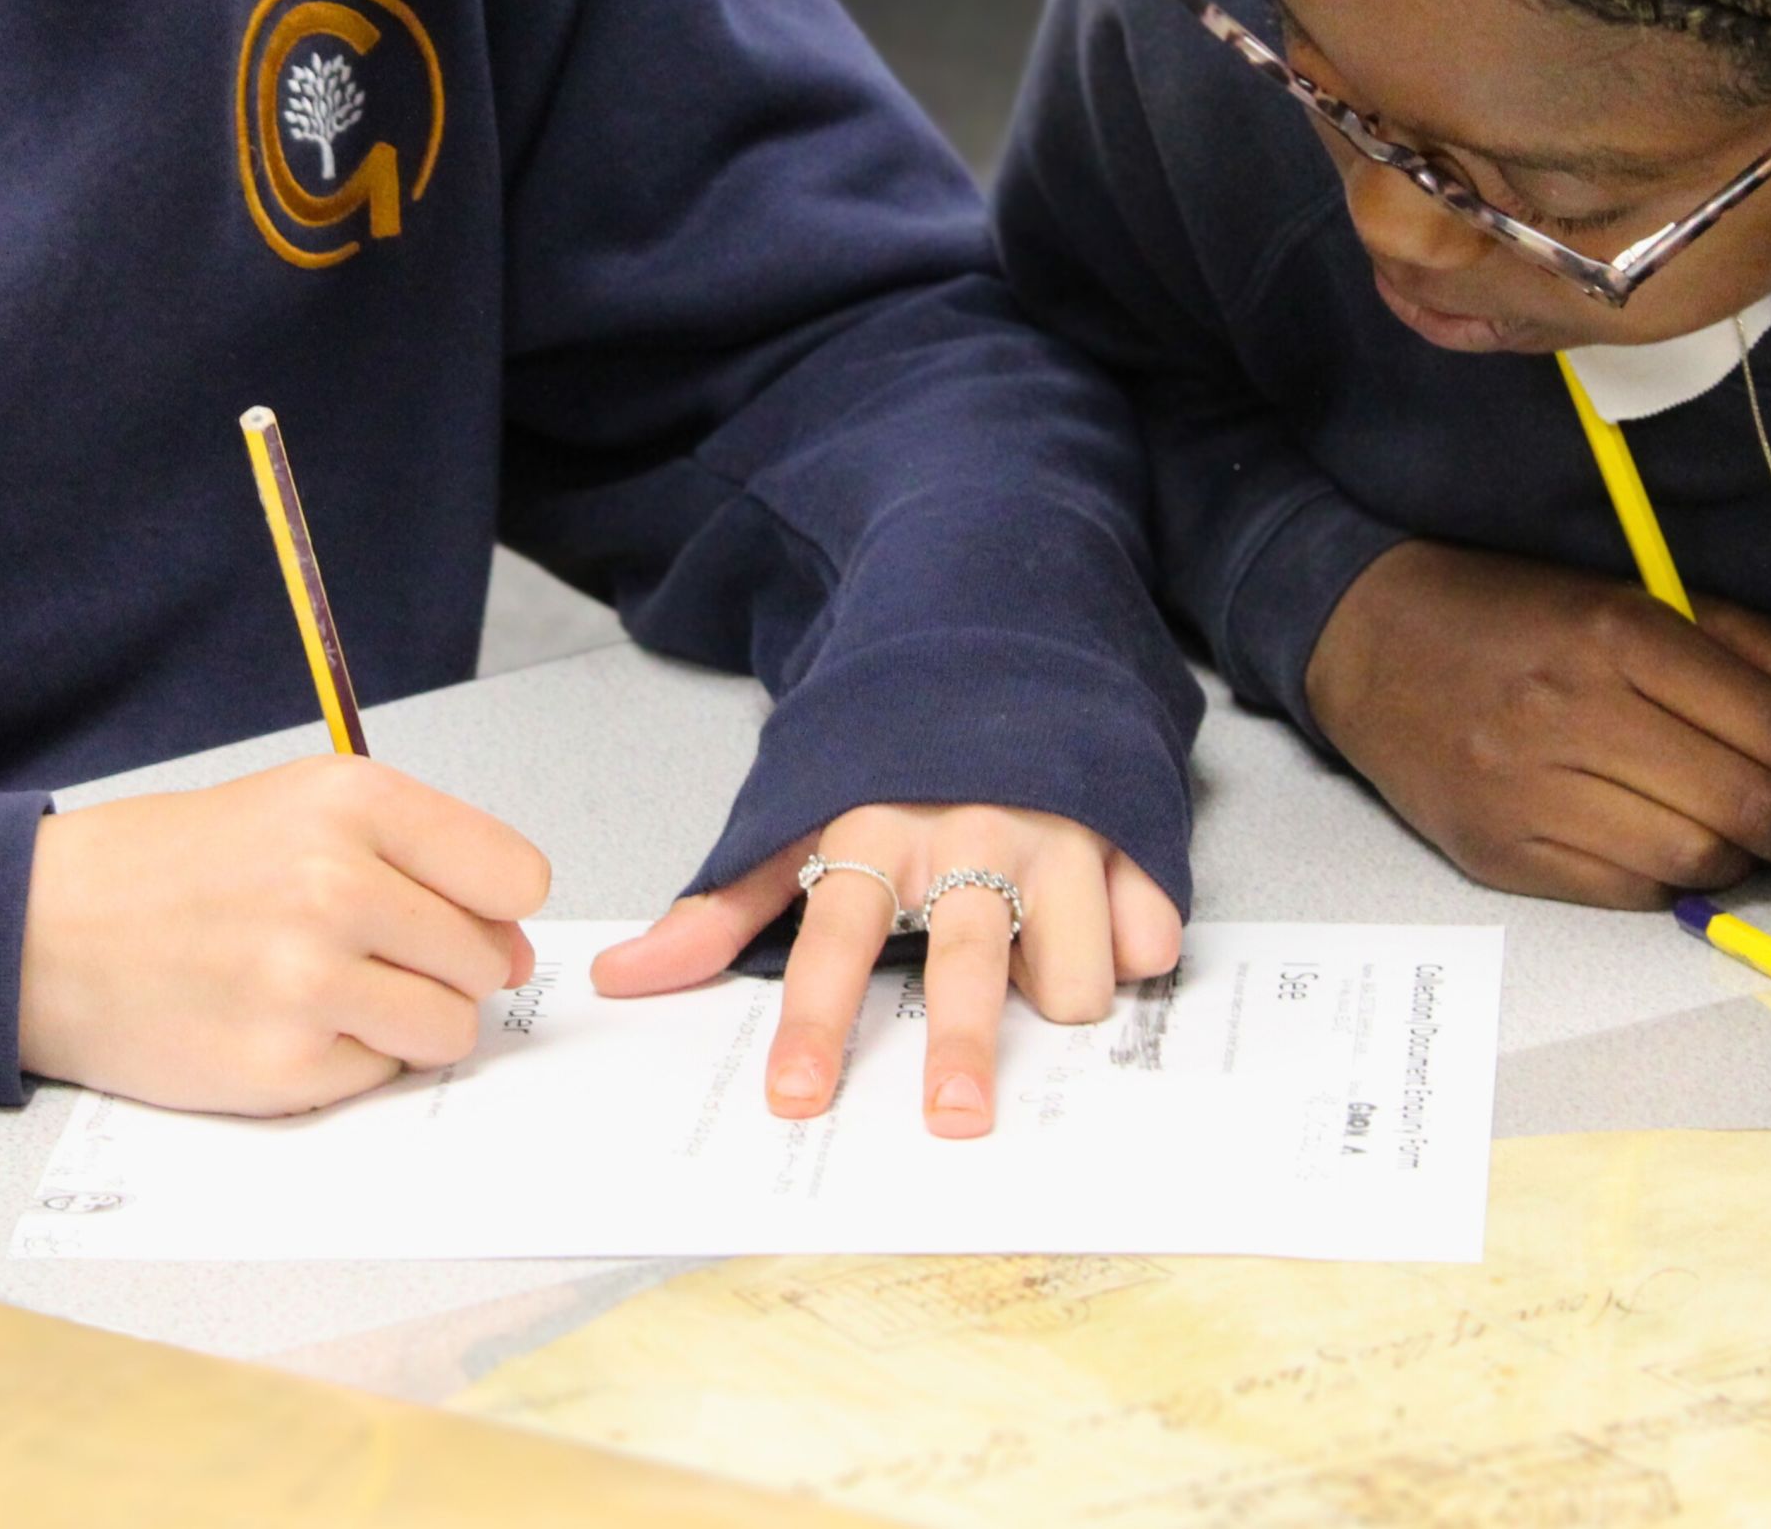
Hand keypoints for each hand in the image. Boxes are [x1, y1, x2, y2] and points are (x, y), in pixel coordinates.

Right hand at [21, 753, 551, 1113]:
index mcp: (352, 802)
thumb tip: (514, 945)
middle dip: (445, 969)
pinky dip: (346, 1061)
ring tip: (328, 992)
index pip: (515, 876)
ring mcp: (311, 979)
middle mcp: (338, 884)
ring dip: (406, 1023)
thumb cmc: (176, 867)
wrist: (47, 931)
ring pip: (450, 1030)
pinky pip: (382, 1076)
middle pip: (487, 960)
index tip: (456, 912)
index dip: (492, 905)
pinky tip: (282, 1023)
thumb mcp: (297, 807)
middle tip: (363, 955)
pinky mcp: (284, 1064)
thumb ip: (416, 856)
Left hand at [594, 805, 1179, 1137]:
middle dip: (960, 1044)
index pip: (833, 938)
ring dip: (1057, 993)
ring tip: (1033, 976)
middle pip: (965, 958)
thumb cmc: (886, 761)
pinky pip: (1149, 933)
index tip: (796, 1096)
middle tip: (952, 1119)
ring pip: (1073, 967)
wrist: (994, 650)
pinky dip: (1134, 948)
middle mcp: (967, 831)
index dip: (814, 1022)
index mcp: (873, 830)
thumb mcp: (797, 819)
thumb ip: (719, 909)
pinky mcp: (1130, 833)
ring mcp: (1056, 832)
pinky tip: (1110, 933)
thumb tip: (621, 979)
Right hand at [1306, 537, 1770, 903]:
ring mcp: (1529, 789)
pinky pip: (1631, 891)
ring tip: (1741, 835)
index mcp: (1618, 633)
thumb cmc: (1516, 613)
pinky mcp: (1499, 851)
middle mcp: (1573, 710)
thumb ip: (1759, 652)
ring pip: (1698, 859)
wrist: (1363, 639)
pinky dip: (1674, 880)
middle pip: (1752, 805)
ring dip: (1746, 859)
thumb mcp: (1635, 597)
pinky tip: (1668, 846)